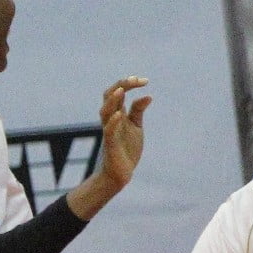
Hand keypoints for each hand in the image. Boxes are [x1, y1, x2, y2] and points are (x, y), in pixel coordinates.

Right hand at [70, 77, 150, 216]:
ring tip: (121, 90)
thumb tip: (148, 96)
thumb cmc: (126, 148)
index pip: (119, 92)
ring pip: (105, 111)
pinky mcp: (111, 144)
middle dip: (121, 85)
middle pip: (109, 97)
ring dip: (112, 100)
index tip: (145, 80)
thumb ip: (137, 111)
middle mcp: (111, 120)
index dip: (129, 84)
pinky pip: (109, 131)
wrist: (121, 173)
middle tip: (136, 79)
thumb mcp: (136, 126)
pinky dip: (113, 121)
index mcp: (117, 114)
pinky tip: (120, 114)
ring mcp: (109, 131)